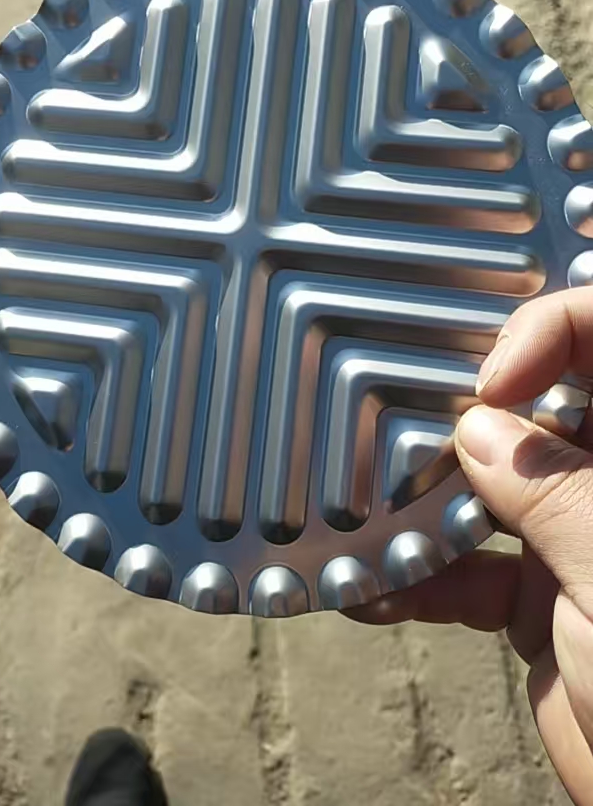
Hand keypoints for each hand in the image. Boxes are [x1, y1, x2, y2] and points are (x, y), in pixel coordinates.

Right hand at [344, 288, 592, 805]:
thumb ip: (551, 491)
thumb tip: (476, 430)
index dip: (549, 331)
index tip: (491, 378)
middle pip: (533, 404)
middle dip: (462, 404)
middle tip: (395, 411)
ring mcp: (572, 538)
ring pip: (487, 485)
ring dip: (422, 497)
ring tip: (359, 499)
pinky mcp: (539, 600)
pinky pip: (466, 570)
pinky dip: (416, 578)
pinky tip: (365, 588)